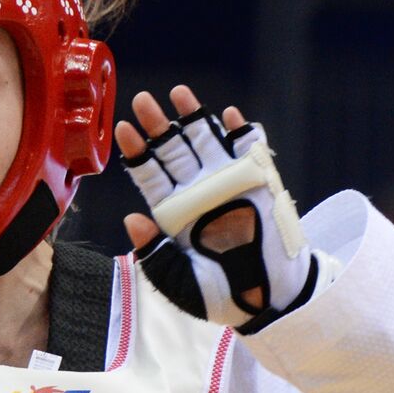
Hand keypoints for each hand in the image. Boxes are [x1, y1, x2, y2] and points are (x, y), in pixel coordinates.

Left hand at [115, 85, 319, 331]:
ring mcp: (228, 184)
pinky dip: (242, 133)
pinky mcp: (260, 182)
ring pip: (205, 142)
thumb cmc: (221, 295)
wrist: (270, 300)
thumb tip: (132, 220)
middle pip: (172, 151)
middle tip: (142, 100)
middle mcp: (197, 192)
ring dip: (193, 116)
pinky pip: (250, 151)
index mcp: (173, 213)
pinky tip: (230, 116)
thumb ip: (155, 255)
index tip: (123, 129)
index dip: (136, 152)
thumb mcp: (180, 283)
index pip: (149, 176)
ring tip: (178, 92)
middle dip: (157, 125)